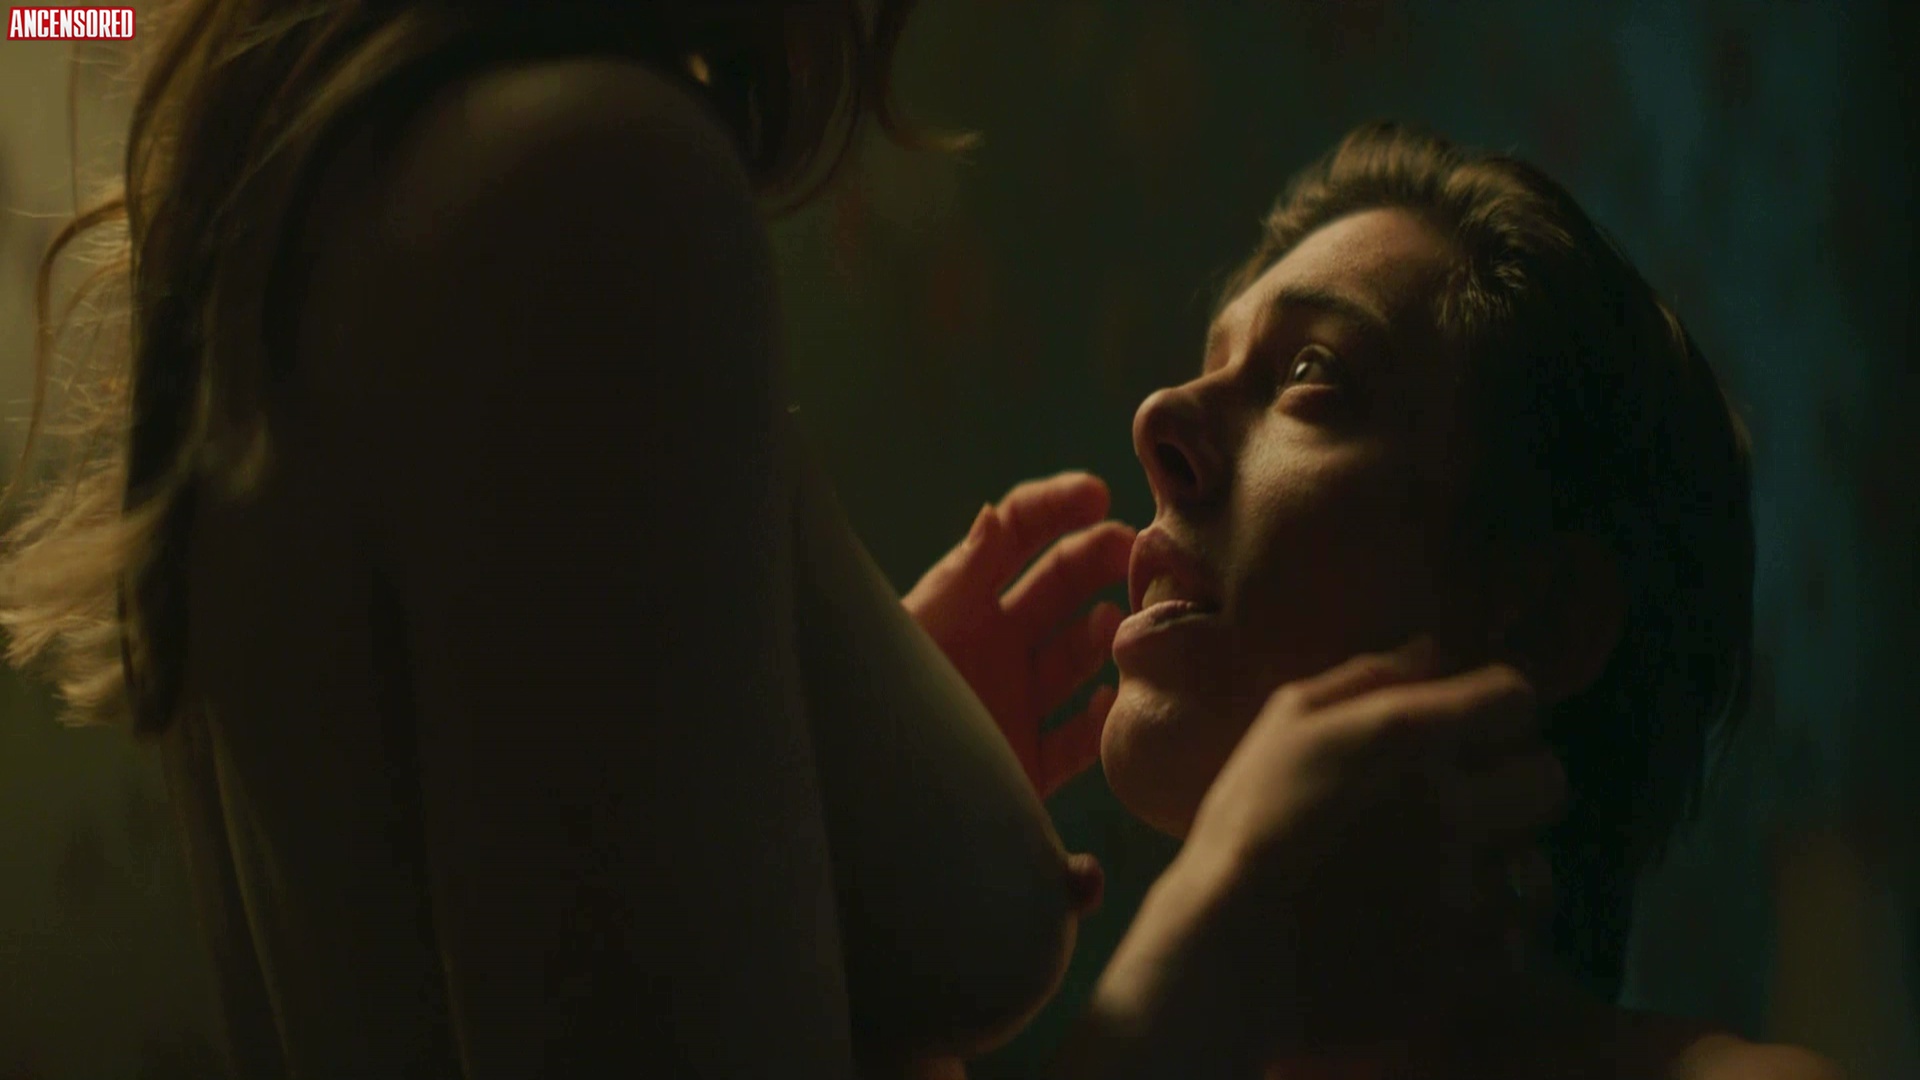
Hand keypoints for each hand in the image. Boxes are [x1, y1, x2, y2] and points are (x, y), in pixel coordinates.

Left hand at [905, 472, 1134, 798]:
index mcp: (955, 605)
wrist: (860, 818)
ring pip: (1076, 656)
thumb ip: (958, 579)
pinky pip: (1078, 741)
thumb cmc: (877, 711)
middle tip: (1139, 550)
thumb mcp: (915, 634)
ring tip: (1122, 626)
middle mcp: (988, 648)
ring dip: (1104, 634)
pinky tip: (1113, 702)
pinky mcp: (1024, 769)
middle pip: (1057, 585)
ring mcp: (1010, 705)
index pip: (1011, 536)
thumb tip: (996, 515)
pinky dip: (1103, 722)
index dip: (1055, 508)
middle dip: (1099, 558)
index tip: (1099, 495)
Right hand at [1080, 638, 1566, 1072]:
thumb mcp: (1285, 723)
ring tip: (1452, 873)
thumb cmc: (1246, 823)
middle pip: (1548, 779)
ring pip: (1538, 866)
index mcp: (1411, 738)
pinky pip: (1516, 939)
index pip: (1516, 697)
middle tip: (1465, 801)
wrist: (1226, 951)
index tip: (1468, 729)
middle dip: (1513, 782)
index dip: (1494, 709)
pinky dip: (1488, 934)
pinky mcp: (1469, 964)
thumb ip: (1367, 676)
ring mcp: (1468, 892)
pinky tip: (1439, 928)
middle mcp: (1456, 809)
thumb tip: (1435, 651)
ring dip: (1503, 863)